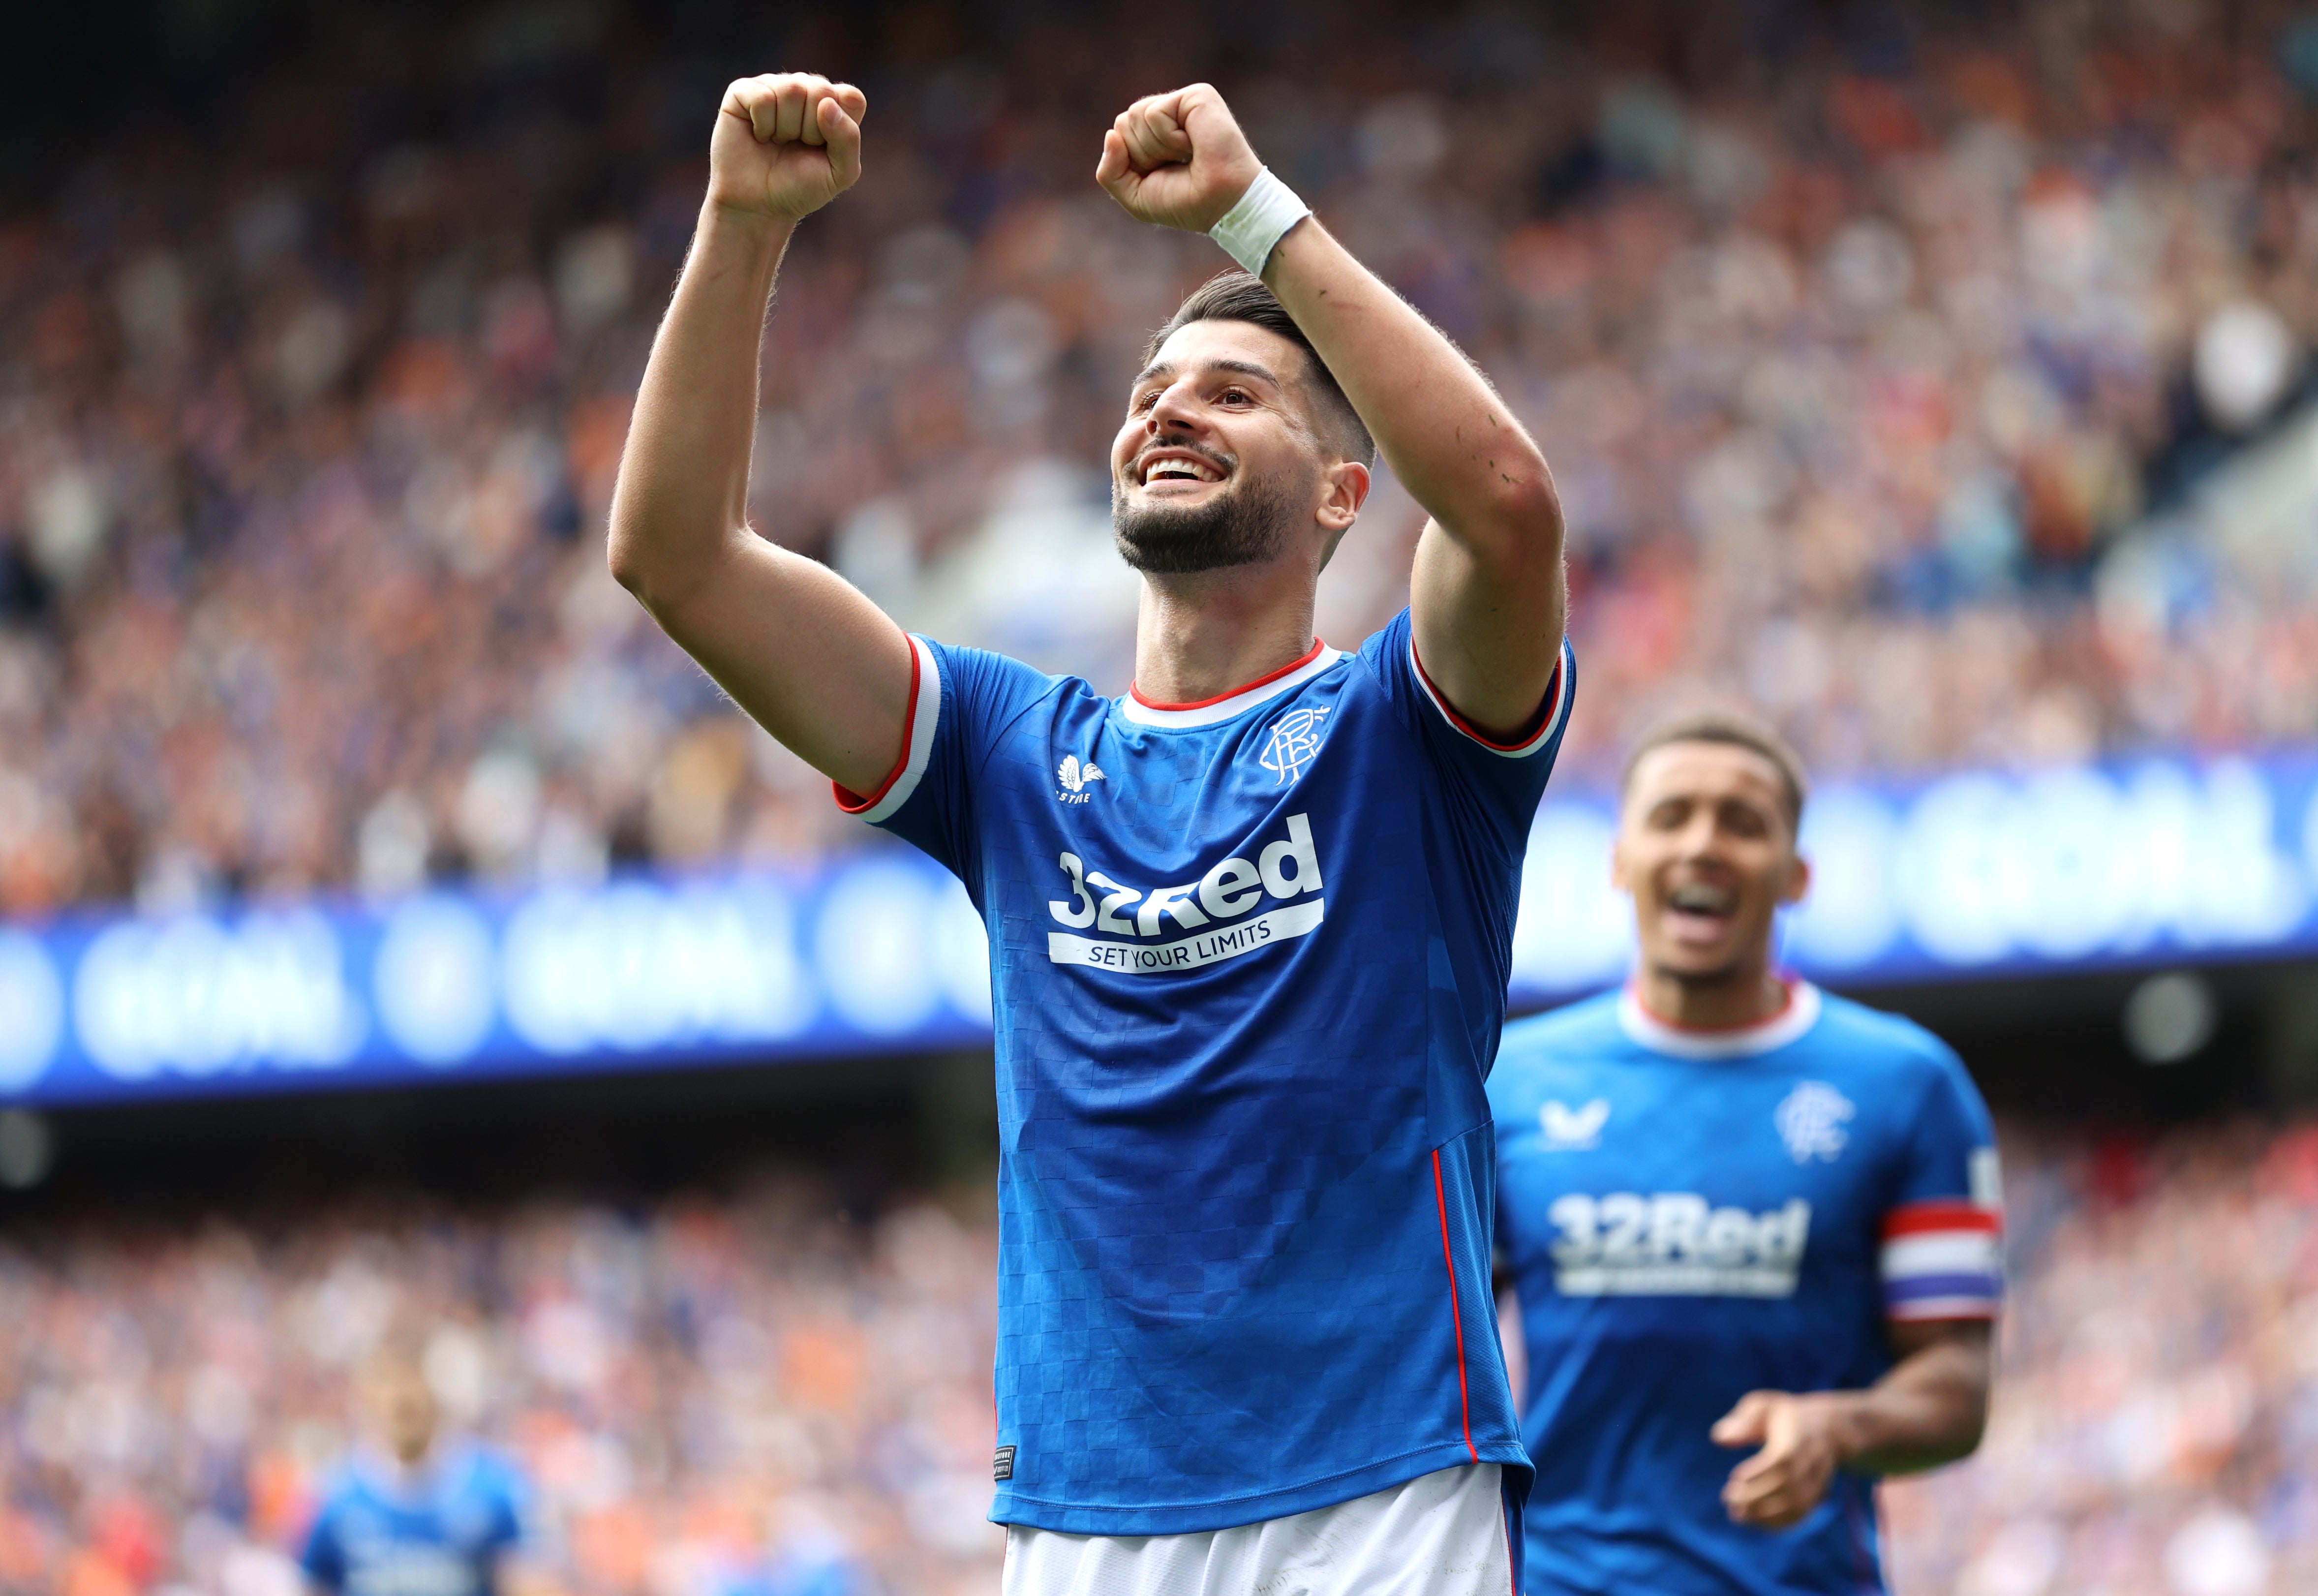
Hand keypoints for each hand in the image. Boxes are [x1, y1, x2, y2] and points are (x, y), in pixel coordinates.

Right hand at [709, 73, 866, 223]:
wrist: (759, 205)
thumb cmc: (800, 187)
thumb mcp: (840, 173)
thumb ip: (849, 139)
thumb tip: (826, 104)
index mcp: (832, 103)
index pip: (851, 98)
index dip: (839, 128)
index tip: (823, 148)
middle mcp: (804, 87)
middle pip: (821, 91)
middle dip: (811, 130)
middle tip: (797, 146)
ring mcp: (773, 85)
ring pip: (791, 90)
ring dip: (785, 128)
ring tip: (777, 141)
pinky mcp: (743, 91)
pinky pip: (762, 97)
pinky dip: (762, 125)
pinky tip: (759, 135)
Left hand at [1095, 84, 1262, 233]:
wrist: (1222, 205)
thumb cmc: (1185, 203)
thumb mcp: (1134, 196)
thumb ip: (1109, 171)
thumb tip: (1110, 134)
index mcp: (1157, 134)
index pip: (1119, 133)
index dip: (1132, 161)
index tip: (1162, 174)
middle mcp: (1171, 115)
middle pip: (1123, 122)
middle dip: (1141, 154)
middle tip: (1175, 166)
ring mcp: (1183, 103)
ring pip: (1134, 115)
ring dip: (1155, 148)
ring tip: (1185, 155)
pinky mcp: (1196, 96)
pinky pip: (1154, 113)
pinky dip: (1168, 138)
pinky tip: (1192, 145)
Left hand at [1711, 1390, 1847, 1529]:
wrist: (1831, 1429)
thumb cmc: (1786, 1416)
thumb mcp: (1764, 1407)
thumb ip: (1742, 1422)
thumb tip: (1720, 1439)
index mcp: (1797, 1436)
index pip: (1782, 1459)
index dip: (1759, 1473)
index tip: (1734, 1478)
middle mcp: (1812, 1461)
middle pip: (1787, 1485)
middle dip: (1756, 1497)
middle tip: (1728, 1499)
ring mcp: (1819, 1480)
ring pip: (1796, 1505)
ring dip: (1765, 1515)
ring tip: (1737, 1514)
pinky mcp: (1820, 1495)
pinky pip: (1802, 1514)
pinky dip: (1778, 1523)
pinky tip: (1756, 1522)